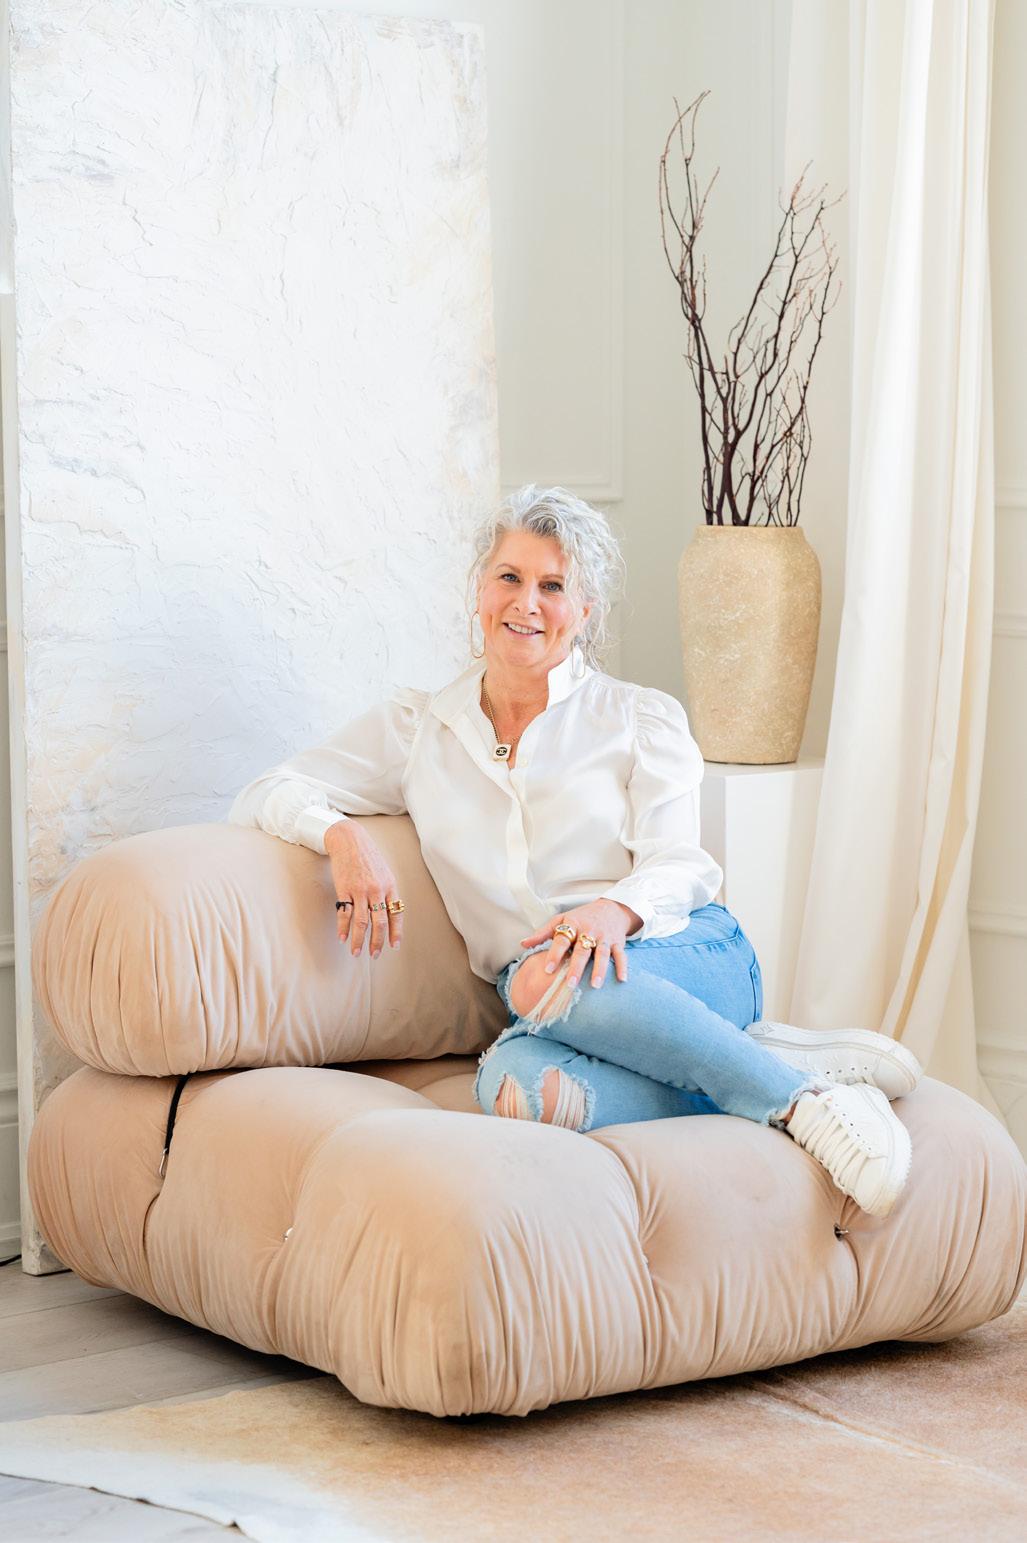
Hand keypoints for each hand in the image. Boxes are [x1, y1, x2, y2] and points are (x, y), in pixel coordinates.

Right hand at [324, 820, 402, 958]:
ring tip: (356, 952)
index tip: (393, 946)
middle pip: (380, 922)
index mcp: (390, 886)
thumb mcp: (384, 872)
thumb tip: (390, 913)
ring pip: (362, 922)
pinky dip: (343, 928)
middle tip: (375, 955)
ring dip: (358, 940)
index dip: (395, 932)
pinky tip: (342, 937)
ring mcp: (360, 890)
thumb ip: (387, 892)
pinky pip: (344, 913)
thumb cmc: (368, 857)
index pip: (396, 914)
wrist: (349, 840)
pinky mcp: (345, 889)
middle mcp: (377, 890)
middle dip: (377, 942)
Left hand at [519, 900, 641, 989]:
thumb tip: (523, 944)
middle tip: (570, 984)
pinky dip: (622, 967)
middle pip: (582, 950)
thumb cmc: (582, 917)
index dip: (555, 954)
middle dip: (576, 967)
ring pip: (602, 954)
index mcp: (573, 925)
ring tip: (595, 985)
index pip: (562, 940)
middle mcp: (589, 931)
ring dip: (599, 969)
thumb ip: (543, 933)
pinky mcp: (618, 942)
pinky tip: (622, 980)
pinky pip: (621, 955)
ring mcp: (605, 937)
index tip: (548, 969)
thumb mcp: (562, 919)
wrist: (611, 908)